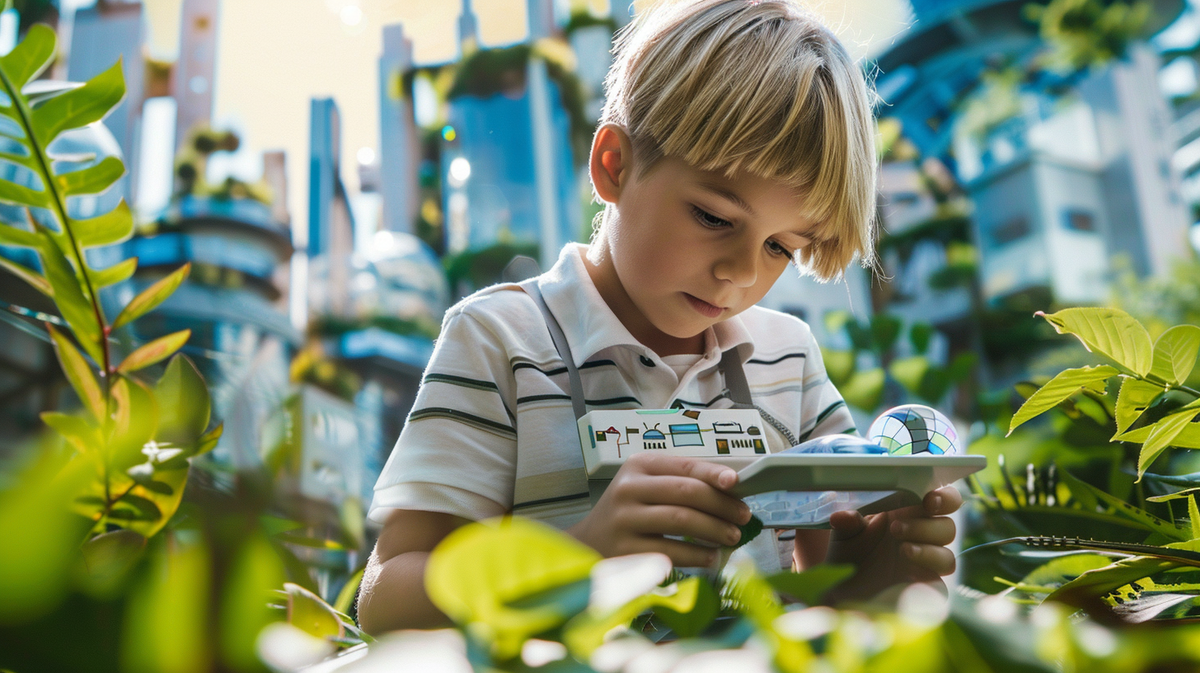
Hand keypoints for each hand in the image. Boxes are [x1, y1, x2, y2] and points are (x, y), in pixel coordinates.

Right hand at [567, 452, 751, 566]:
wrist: (590, 542)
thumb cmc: (629, 511)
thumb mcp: (647, 486)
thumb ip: (681, 483)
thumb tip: (731, 489)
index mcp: (638, 466)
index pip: (683, 466)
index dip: (713, 473)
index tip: (737, 482)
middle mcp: (629, 489)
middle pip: (685, 492)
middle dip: (721, 505)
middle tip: (744, 516)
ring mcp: (625, 520)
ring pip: (680, 520)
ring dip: (714, 529)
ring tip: (733, 537)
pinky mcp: (626, 550)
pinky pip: (670, 551)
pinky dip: (696, 554)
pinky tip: (711, 556)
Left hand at [820, 485, 962, 600]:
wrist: (844, 591)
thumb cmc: (851, 555)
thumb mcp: (845, 536)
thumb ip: (847, 524)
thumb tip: (843, 518)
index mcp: (912, 516)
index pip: (945, 502)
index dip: (946, 498)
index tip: (929, 501)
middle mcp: (925, 540)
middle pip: (948, 528)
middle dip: (925, 526)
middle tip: (895, 528)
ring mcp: (927, 567)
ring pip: (948, 557)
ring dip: (928, 551)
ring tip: (902, 550)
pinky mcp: (927, 591)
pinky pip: (939, 586)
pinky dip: (928, 576)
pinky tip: (907, 573)